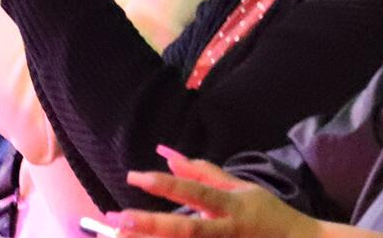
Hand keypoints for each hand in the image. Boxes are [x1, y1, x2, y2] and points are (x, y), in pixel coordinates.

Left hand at [108, 148, 323, 237]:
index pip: (193, 191)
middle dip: (150, 225)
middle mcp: (226, 230)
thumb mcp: (238, 188)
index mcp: (230, 205)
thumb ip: (202, 173)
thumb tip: (168, 154)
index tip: (134, 176)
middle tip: (118, 219)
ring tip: (122, 237)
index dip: (164, 184)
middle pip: (185, 230)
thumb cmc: (265, 214)